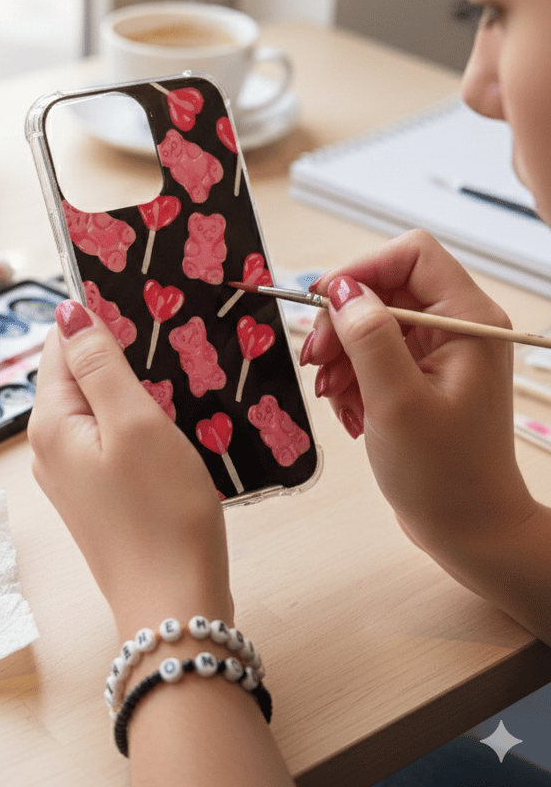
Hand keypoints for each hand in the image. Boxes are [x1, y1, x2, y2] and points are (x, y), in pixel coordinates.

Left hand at [28, 300, 232, 638]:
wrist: (173, 603)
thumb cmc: (160, 512)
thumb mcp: (134, 423)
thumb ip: (98, 364)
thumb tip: (66, 310)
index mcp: (50, 423)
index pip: (60, 344)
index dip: (96, 315)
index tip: (140, 297)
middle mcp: (50, 447)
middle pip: (77, 374)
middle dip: (117, 350)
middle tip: (168, 336)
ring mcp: (73, 474)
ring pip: (97, 406)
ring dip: (131, 386)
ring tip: (177, 372)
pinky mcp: (98, 494)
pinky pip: (110, 437)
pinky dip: (137, 419)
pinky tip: (171, 420)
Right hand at [302, 230, 535, 548]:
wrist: (469, 531)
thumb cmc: (447, 476)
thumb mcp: (397, 402)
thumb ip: (369, 337)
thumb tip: (339, 290)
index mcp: (469, 320)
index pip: (411, 254)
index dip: (362, 271)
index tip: (322, 304)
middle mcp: (458, 327)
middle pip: (385, 288)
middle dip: (342, 322)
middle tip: (316, 360)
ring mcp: (440, 352)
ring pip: (372, 322)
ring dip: (342, 354)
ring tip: (332, 395)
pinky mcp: (421, 376)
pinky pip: (373, 354)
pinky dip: (351, 377)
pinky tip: (349, 411)